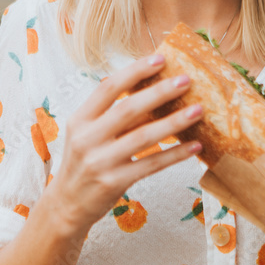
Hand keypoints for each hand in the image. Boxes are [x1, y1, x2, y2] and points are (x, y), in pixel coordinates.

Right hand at [50, 53, 202, 234]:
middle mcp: (87, 138)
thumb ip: (110, 115)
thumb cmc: (83, 164)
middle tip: (186, 80)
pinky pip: (151, 164)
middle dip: (160, 92)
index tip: (160, 58)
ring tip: (198, 110)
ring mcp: (100, 162)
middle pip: (129, 109)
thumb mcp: (86, 135)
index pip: (109, 87)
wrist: (66, 205)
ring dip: (174, 122)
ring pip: (144, 136)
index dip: (135, 71)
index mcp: (80, 120)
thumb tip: (150, 91)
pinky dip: (175, 154)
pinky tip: (194, 146)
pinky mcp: (114, 182)